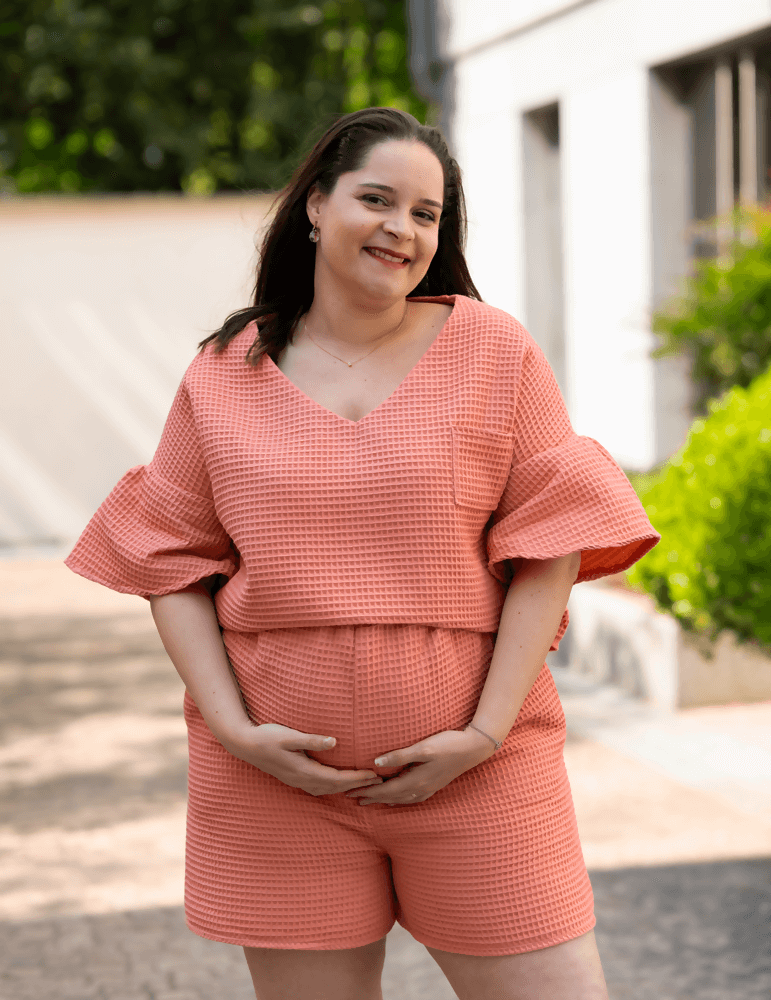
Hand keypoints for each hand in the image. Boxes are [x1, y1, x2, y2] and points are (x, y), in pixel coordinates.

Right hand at [224, 723, 383, 796]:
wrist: (244, 745)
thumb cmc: (266, 737)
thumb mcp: (288, 736)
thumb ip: (312, 740)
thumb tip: (335, 742)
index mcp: (303, 770)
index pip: (337, 778)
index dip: (357, 778)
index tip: (374, 776)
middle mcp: (301, 779)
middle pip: (335, 787)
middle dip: (357, 785)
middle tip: (379, 781)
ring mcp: (297, 781)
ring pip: (328, 790)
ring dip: (346, 788)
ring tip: (364, 784)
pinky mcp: (294, 778)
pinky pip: (319, 788)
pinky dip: (334, 787)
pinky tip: (339, 784)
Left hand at [345, 727, 496, 805]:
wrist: (474, 748)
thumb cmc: (448, 744)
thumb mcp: (424, 747)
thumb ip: (400, 755)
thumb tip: (376, 763)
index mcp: (416, 780)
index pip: (384, 790)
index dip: (366, 791)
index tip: (350, 792)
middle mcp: (420, 789)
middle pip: (390, 797)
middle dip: (370, 797)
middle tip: (351, 797)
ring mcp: (428, 789)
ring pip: (400, 799)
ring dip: (383, 799)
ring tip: (368, 800)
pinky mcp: (434, 785)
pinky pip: (411, 798)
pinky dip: (398, 799)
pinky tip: (396, 798)